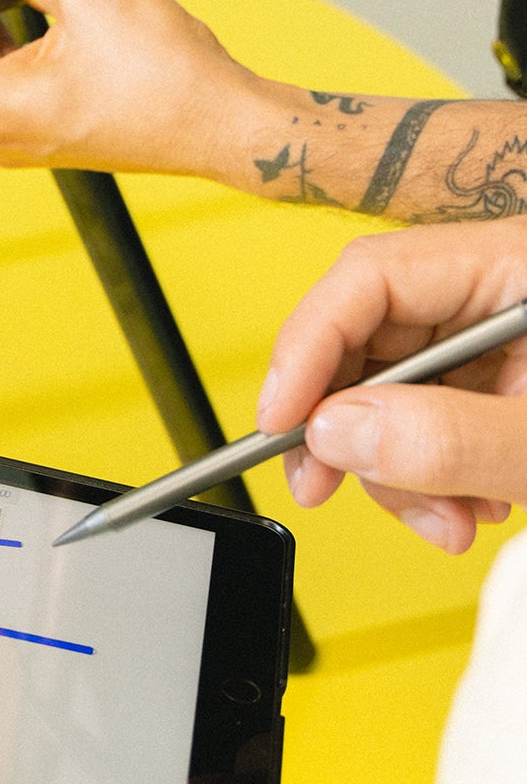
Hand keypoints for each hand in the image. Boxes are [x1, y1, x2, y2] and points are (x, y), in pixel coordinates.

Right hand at [256, 223, 526, 551]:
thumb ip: (448, 437)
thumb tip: (336, 433)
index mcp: (515, 263)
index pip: (372, 277)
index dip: (310, 347)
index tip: (280, 421)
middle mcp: (495, 289)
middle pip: (370, 336)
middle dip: (352, 427)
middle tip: (322, 485)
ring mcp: (498, 337)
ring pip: (393, 390)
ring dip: (397, 469)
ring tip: (445, 520)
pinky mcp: (500, 380)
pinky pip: (429, 418)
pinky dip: (430, 474)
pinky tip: (465, 505)